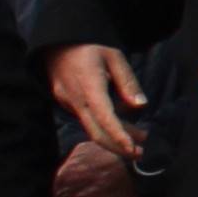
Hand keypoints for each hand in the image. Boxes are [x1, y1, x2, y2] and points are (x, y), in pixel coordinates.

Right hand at [46, 40, 143, 157]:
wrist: (56, 43)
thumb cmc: (89, 46)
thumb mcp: (113, 55)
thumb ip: (127, 81)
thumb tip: (141, 105)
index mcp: (89, 85)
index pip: (104, 116)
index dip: (118, 134)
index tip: (133, 147)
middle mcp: (75, 100)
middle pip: (97, 132)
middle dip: (119, 147)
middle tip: (141, 153)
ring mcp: (69, 104)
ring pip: (93, 128)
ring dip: (115, 138)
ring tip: (140, 140)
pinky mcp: (67, 105)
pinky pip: (87, 120)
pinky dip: (105, 128)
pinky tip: (124, 127)